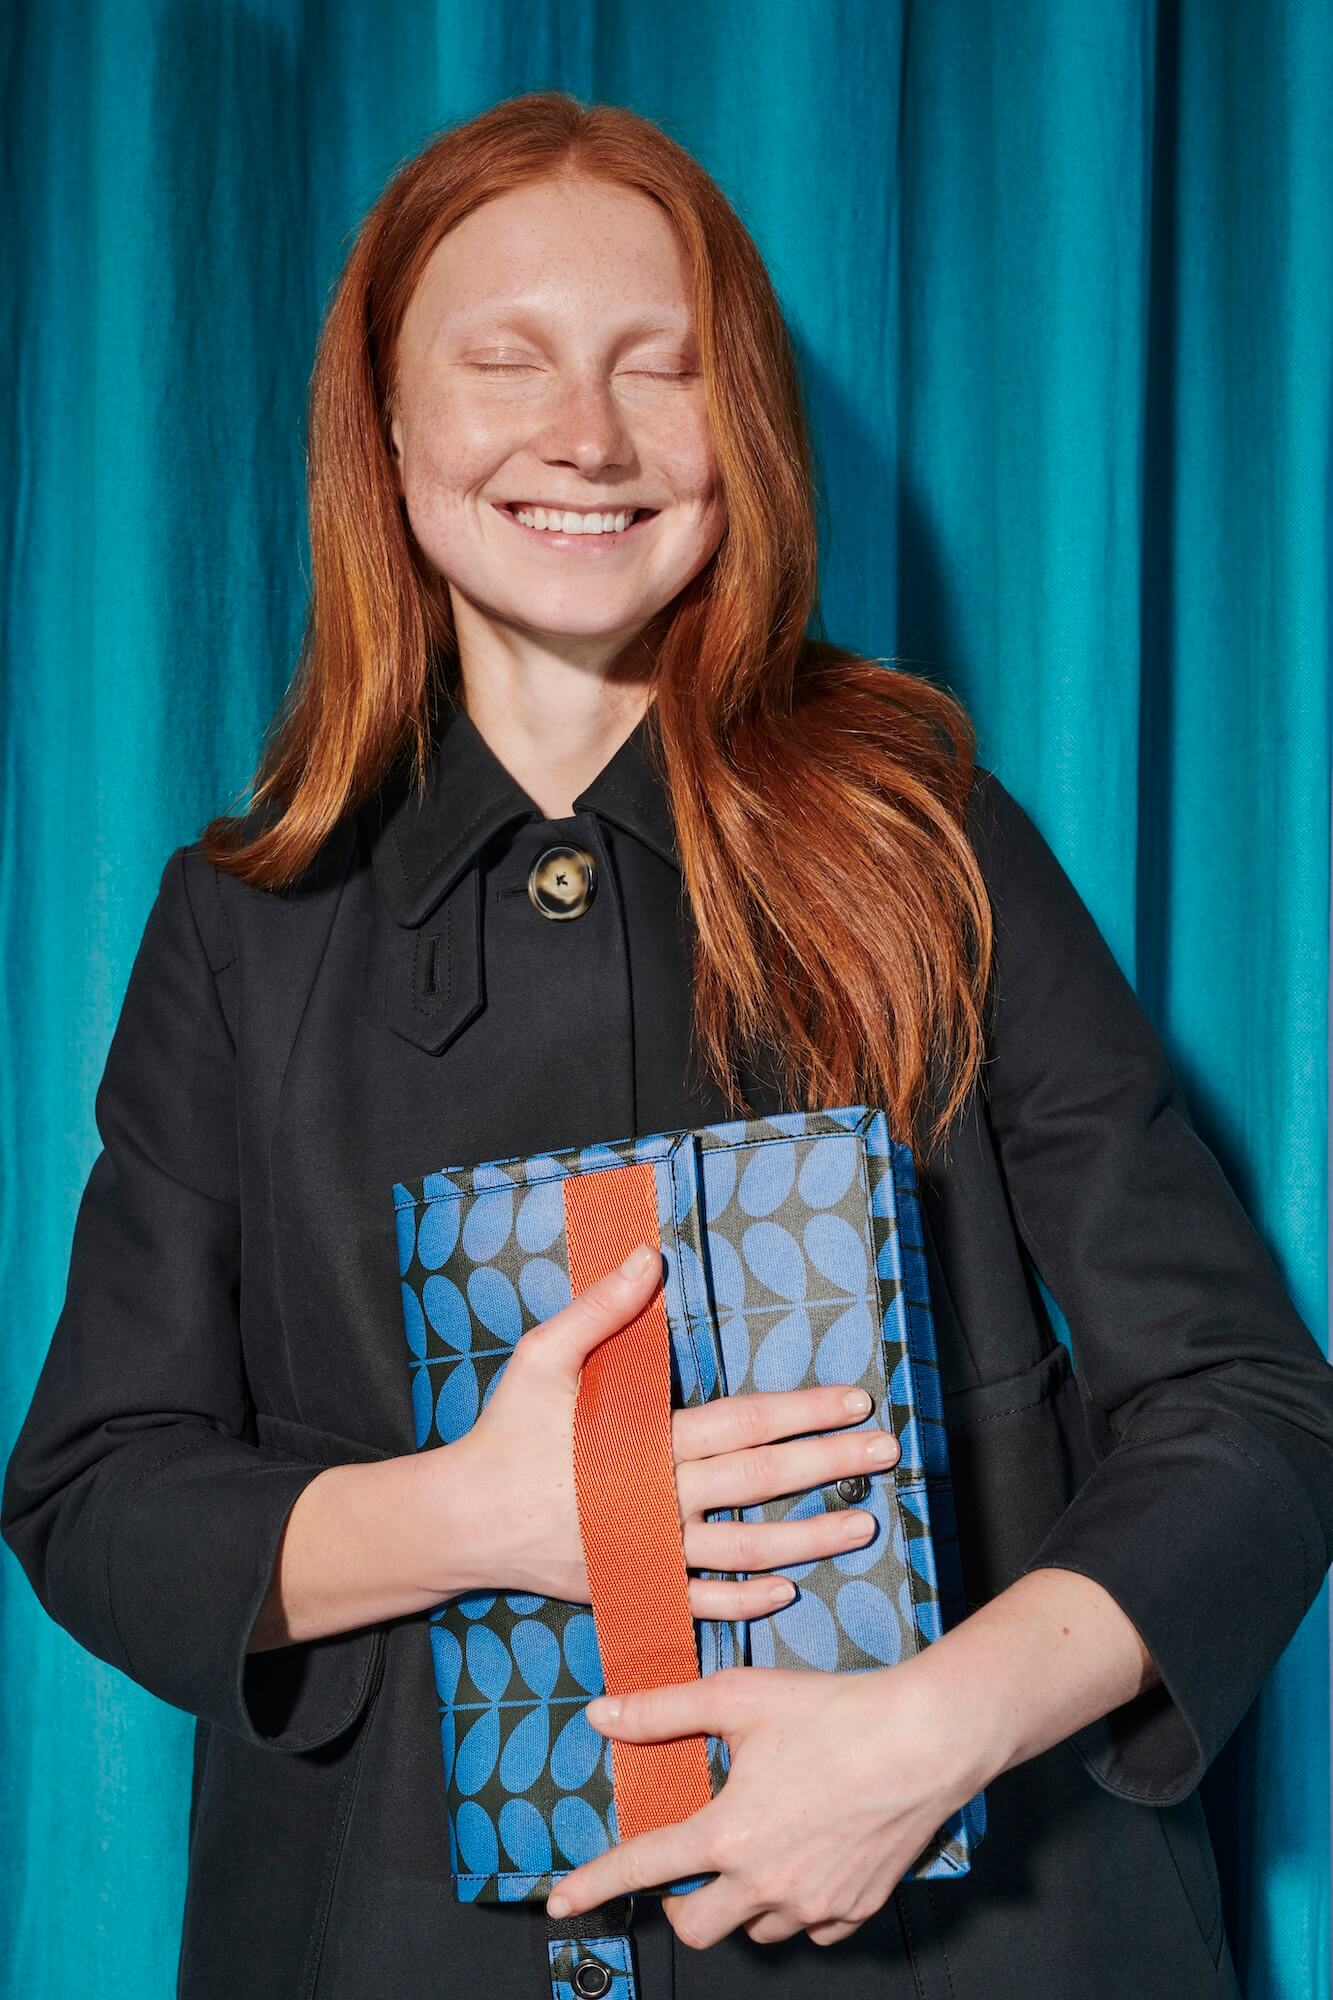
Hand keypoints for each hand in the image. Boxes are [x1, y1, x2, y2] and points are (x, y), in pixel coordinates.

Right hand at [424, 1244, 899, 1612]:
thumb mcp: (542, 1358)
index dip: (802, 1411)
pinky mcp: (634, 1587)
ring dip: (809, 1538)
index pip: (742, 1422)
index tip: (852, 1400)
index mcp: (642, 1442)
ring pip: (744, 1550)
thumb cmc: (505, 1433)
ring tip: (864, 1524)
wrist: (461, 1523)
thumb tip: (649, 1258)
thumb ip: (599, 1311)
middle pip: (759, 1482)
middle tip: (885, 1453)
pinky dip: (744, 1601)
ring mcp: (649, 1551)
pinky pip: (700, 1602)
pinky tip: (786, 1590)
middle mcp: (657, 1500)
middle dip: (827, 1465)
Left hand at [546, 1661, 985, 1948]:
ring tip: (756, 1853)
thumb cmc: (834, 1712)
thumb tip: (603, 1716)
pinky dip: (797, 1906)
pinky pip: (810, 1928)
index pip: (643, 1866)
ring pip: (755, 1931)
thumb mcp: (739, 1697)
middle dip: (681, 1904)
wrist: (925, 1739)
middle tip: (690, 1867)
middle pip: (696, 1925)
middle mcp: (766, 1881)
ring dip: (741, 1904)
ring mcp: (814, 1903)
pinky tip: (804, 1862)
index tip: (561, 1901)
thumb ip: (664, 1711)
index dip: (595, 1883)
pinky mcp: (856, 1907)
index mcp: (729, 1833)